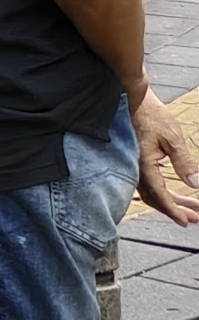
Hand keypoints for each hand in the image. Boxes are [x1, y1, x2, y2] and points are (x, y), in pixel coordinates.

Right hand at [139, 90, 198, 228]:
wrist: (128, 98)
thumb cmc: (149, 114)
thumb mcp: (172, 138)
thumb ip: (184, 163)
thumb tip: (195, 184)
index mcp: (144, 165)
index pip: (160, 195)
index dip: (174, 210)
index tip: (188, 221)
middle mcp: (135, 168)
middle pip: (155, 198)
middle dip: (176, 210)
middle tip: (195, 219)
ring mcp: (132, 165)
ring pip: (151, 192)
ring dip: (171, 202)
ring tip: (191, 208)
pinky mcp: (134, 160)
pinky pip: (147, 183)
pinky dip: (162, 191)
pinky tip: (173, 192)